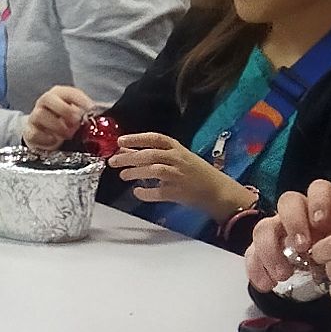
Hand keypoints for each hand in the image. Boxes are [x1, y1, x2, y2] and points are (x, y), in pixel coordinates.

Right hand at [24, 85, 94, 154]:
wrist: (44, 132)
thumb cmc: (63, 120)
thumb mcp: (75, 114)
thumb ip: (83, 114)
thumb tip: (96, 118)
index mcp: (59, 94)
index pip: (69, 92)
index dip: (81, 100)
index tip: (91, 109)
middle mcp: (45, 102)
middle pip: (48, 99)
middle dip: (64, 110)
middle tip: (76, 121)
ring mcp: (35, 116)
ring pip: (40, 115)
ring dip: (57, 126)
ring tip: (68, 134)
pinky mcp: (29, 131)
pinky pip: (35, 132)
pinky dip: (46, 137)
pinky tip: (54, 140)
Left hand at [114, 133, 252, 224]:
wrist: (217, 190)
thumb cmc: (195, 172)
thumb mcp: (176, 157)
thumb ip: (153, 154)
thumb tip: (126, 150)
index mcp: (177, 148)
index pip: (155, 138)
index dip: (137, 138)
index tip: (121, 141)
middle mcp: (177, 159)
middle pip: (150, 154)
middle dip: (129, 157)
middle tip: (113, 161)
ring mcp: (178, 175)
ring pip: (153, 170)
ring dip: (135, 172)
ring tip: (123, 175)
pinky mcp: (177, 192)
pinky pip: (158, 192)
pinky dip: (146, 193)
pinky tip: (137, 192)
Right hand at [247, 180, 330, 294]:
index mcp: (323, 207)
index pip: (318, 189)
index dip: (318, 200)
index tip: (320, 222)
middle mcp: (298, 213)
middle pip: (287, 202)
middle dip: (293, 223)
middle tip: (302, 248)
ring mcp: (277, 229)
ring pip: (263, 227)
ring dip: (270, 250)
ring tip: (283, 276)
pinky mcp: (262, 249)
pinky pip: (251, 254)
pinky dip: (256, 269)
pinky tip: (266, 285)